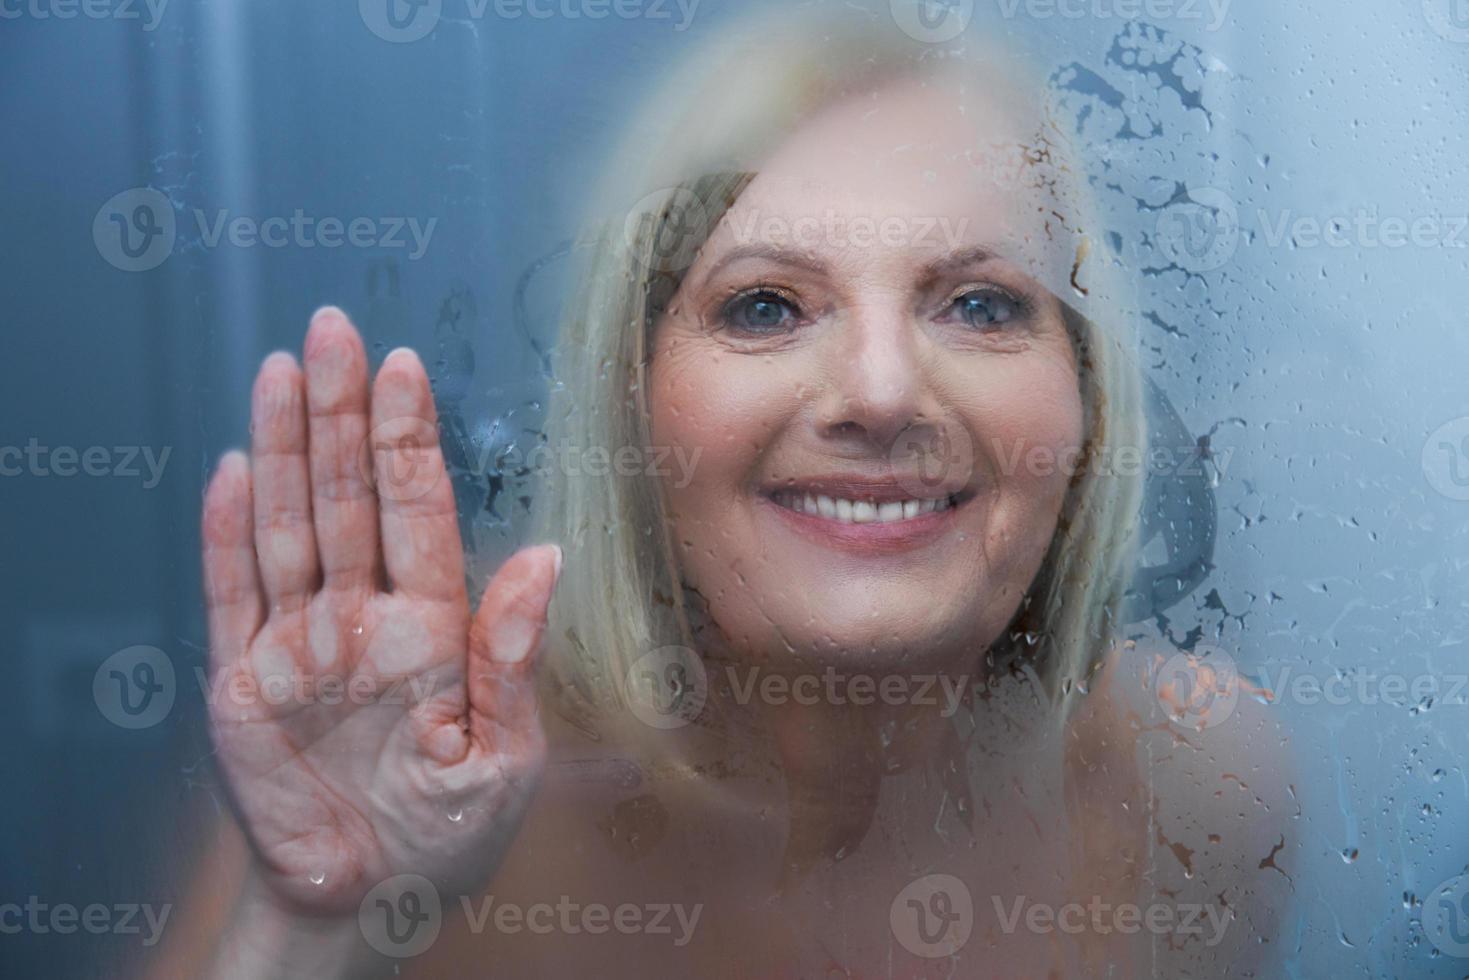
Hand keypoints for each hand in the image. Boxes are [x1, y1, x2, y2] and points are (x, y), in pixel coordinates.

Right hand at [200, 307, 558, 916]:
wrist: (367, 903)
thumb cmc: (447, 833)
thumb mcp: (503, 755)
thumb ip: (511, 656)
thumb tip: (545, 557)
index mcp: (432, 626)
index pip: (418, 511)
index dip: (410, 439)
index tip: (407, 366)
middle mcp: (362, 617)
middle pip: (348, 494)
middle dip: (343, 412)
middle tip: (336, 327)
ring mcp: (298, 641)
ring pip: (289, 523)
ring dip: (283, 445)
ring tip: (283, 369)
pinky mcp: (241, 680)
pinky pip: (230, 593)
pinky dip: (226, 532)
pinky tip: (232, 468)